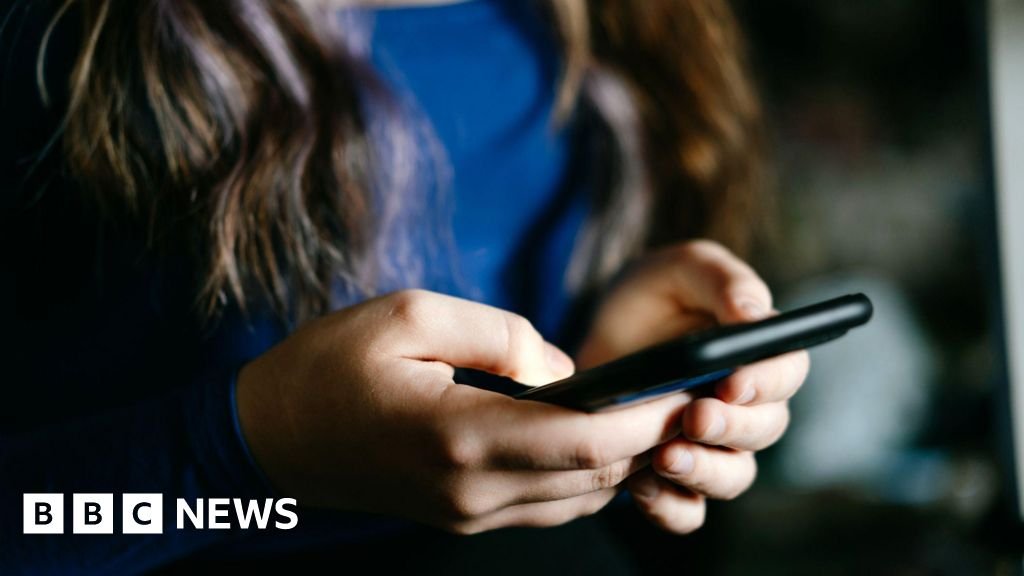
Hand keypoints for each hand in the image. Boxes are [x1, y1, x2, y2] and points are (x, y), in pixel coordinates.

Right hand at [237, 289, 691, 533]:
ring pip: (577, 498)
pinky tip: (597, 439)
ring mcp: (467, 514)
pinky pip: (546, 505)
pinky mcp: (461, 517)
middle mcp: (471, 491)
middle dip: (648, 438)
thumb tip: (564, 368)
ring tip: (650, 413)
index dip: (646, 418)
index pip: (584, 441)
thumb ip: (499, 334)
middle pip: (593, 475)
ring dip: (621, 460)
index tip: (686, 387)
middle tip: (686, 393)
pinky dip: (585, 476)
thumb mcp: (409, 315)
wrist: (267, 438)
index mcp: (460, 436)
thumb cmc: (328, 367)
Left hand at [576, 240, 809, 533]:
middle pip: (765, 429)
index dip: (766, 382)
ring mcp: (711, 446)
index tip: (733, 382)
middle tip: (694, 416)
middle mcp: (745, 406)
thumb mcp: (680, 269)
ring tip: (665, 457)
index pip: (787, 371)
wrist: (596, 336)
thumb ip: (720, 279)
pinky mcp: (673, 477)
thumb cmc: (651, 295)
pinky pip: (687, 511)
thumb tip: (754, 313)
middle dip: (731, 427)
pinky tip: (642, 487)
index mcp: (759, 352)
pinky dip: (670, 506)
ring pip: (733, 476)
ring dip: (705, 472)